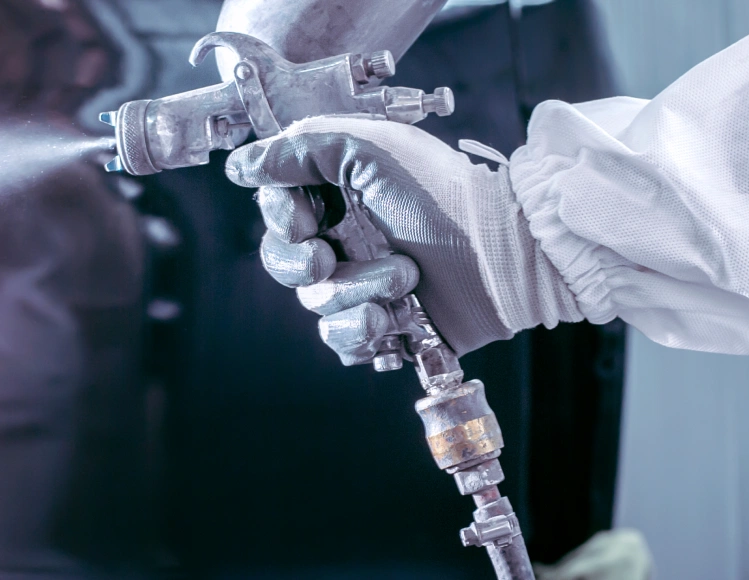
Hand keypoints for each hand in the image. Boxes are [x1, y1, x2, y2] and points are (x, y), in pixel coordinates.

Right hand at [226, 116, 575, 360]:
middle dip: (304, 264)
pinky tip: (392, 320)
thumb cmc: (446, 195)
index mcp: (338, 193)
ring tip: (403, 279)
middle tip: (330, 258)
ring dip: (354, 294)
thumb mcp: (370, 150)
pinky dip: (362, 333)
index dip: (282, 221)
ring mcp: (363, 285)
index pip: (277, 211)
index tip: (305, 220)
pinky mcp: (382, 327)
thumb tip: (242, 166)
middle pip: (284, 262)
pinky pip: (341, 342)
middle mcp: (345, 238)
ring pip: (314, 306)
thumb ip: (300, 149)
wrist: (505, 254)